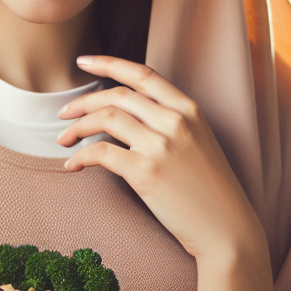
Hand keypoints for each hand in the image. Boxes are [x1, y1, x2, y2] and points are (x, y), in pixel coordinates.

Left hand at [57, 54, 273, 290]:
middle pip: (116, 95)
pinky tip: (73, 166)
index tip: (83, 61)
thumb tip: (124, 111)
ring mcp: (161, 145)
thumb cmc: (209, 190)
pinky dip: (80, 157)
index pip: (142, 74)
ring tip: (63, 139)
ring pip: (105, 118)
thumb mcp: (198, 142)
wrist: (227, 229)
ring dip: (77, 127)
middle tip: (64, 113)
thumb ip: (168, 121)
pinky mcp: (146, 172)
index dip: (108, 63)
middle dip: (83, 101)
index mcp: (189, 109)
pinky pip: (100, 153)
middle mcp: (175, 121)